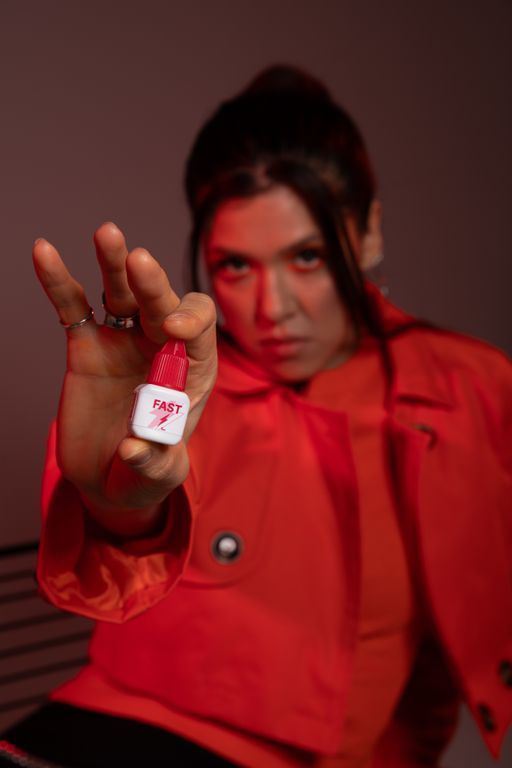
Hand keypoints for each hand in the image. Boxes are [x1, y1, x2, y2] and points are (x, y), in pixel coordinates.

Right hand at [34, 222, 216, 537]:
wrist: (106, 475)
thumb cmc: (143, 474)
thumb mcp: (157, 477)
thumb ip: (155, 464)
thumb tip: (134, 447)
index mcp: (191, 372)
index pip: (200, 332)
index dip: (191, 323)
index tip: (173, 330)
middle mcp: (161, 347)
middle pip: (162, 303)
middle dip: (153, 284)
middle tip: (138, 262)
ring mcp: (122, 341)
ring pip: (121, 293)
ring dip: (114, 264)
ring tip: (108, 233)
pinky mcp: (86, 344)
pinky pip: (73, 306)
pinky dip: (59, 281)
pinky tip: (44, 251)